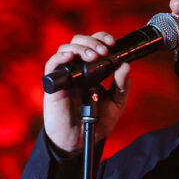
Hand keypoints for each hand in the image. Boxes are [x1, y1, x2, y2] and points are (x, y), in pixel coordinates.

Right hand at [43, 31, 130, 152]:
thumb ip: (123, 85)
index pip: (93, 44)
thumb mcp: (117, 102)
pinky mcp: (53, 84)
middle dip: (92, 41)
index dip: (101, 38)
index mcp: (92, 69)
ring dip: (80, 47)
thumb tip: (125, 66)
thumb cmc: (97, 121)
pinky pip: (52, 65)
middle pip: (79, 41)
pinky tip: (71, 57)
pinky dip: (60, 57)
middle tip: (104, 51)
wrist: (81, 140)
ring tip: (94, 56)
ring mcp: (65, 75)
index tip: (112, 43)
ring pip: (66, 49)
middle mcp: (77, 68)